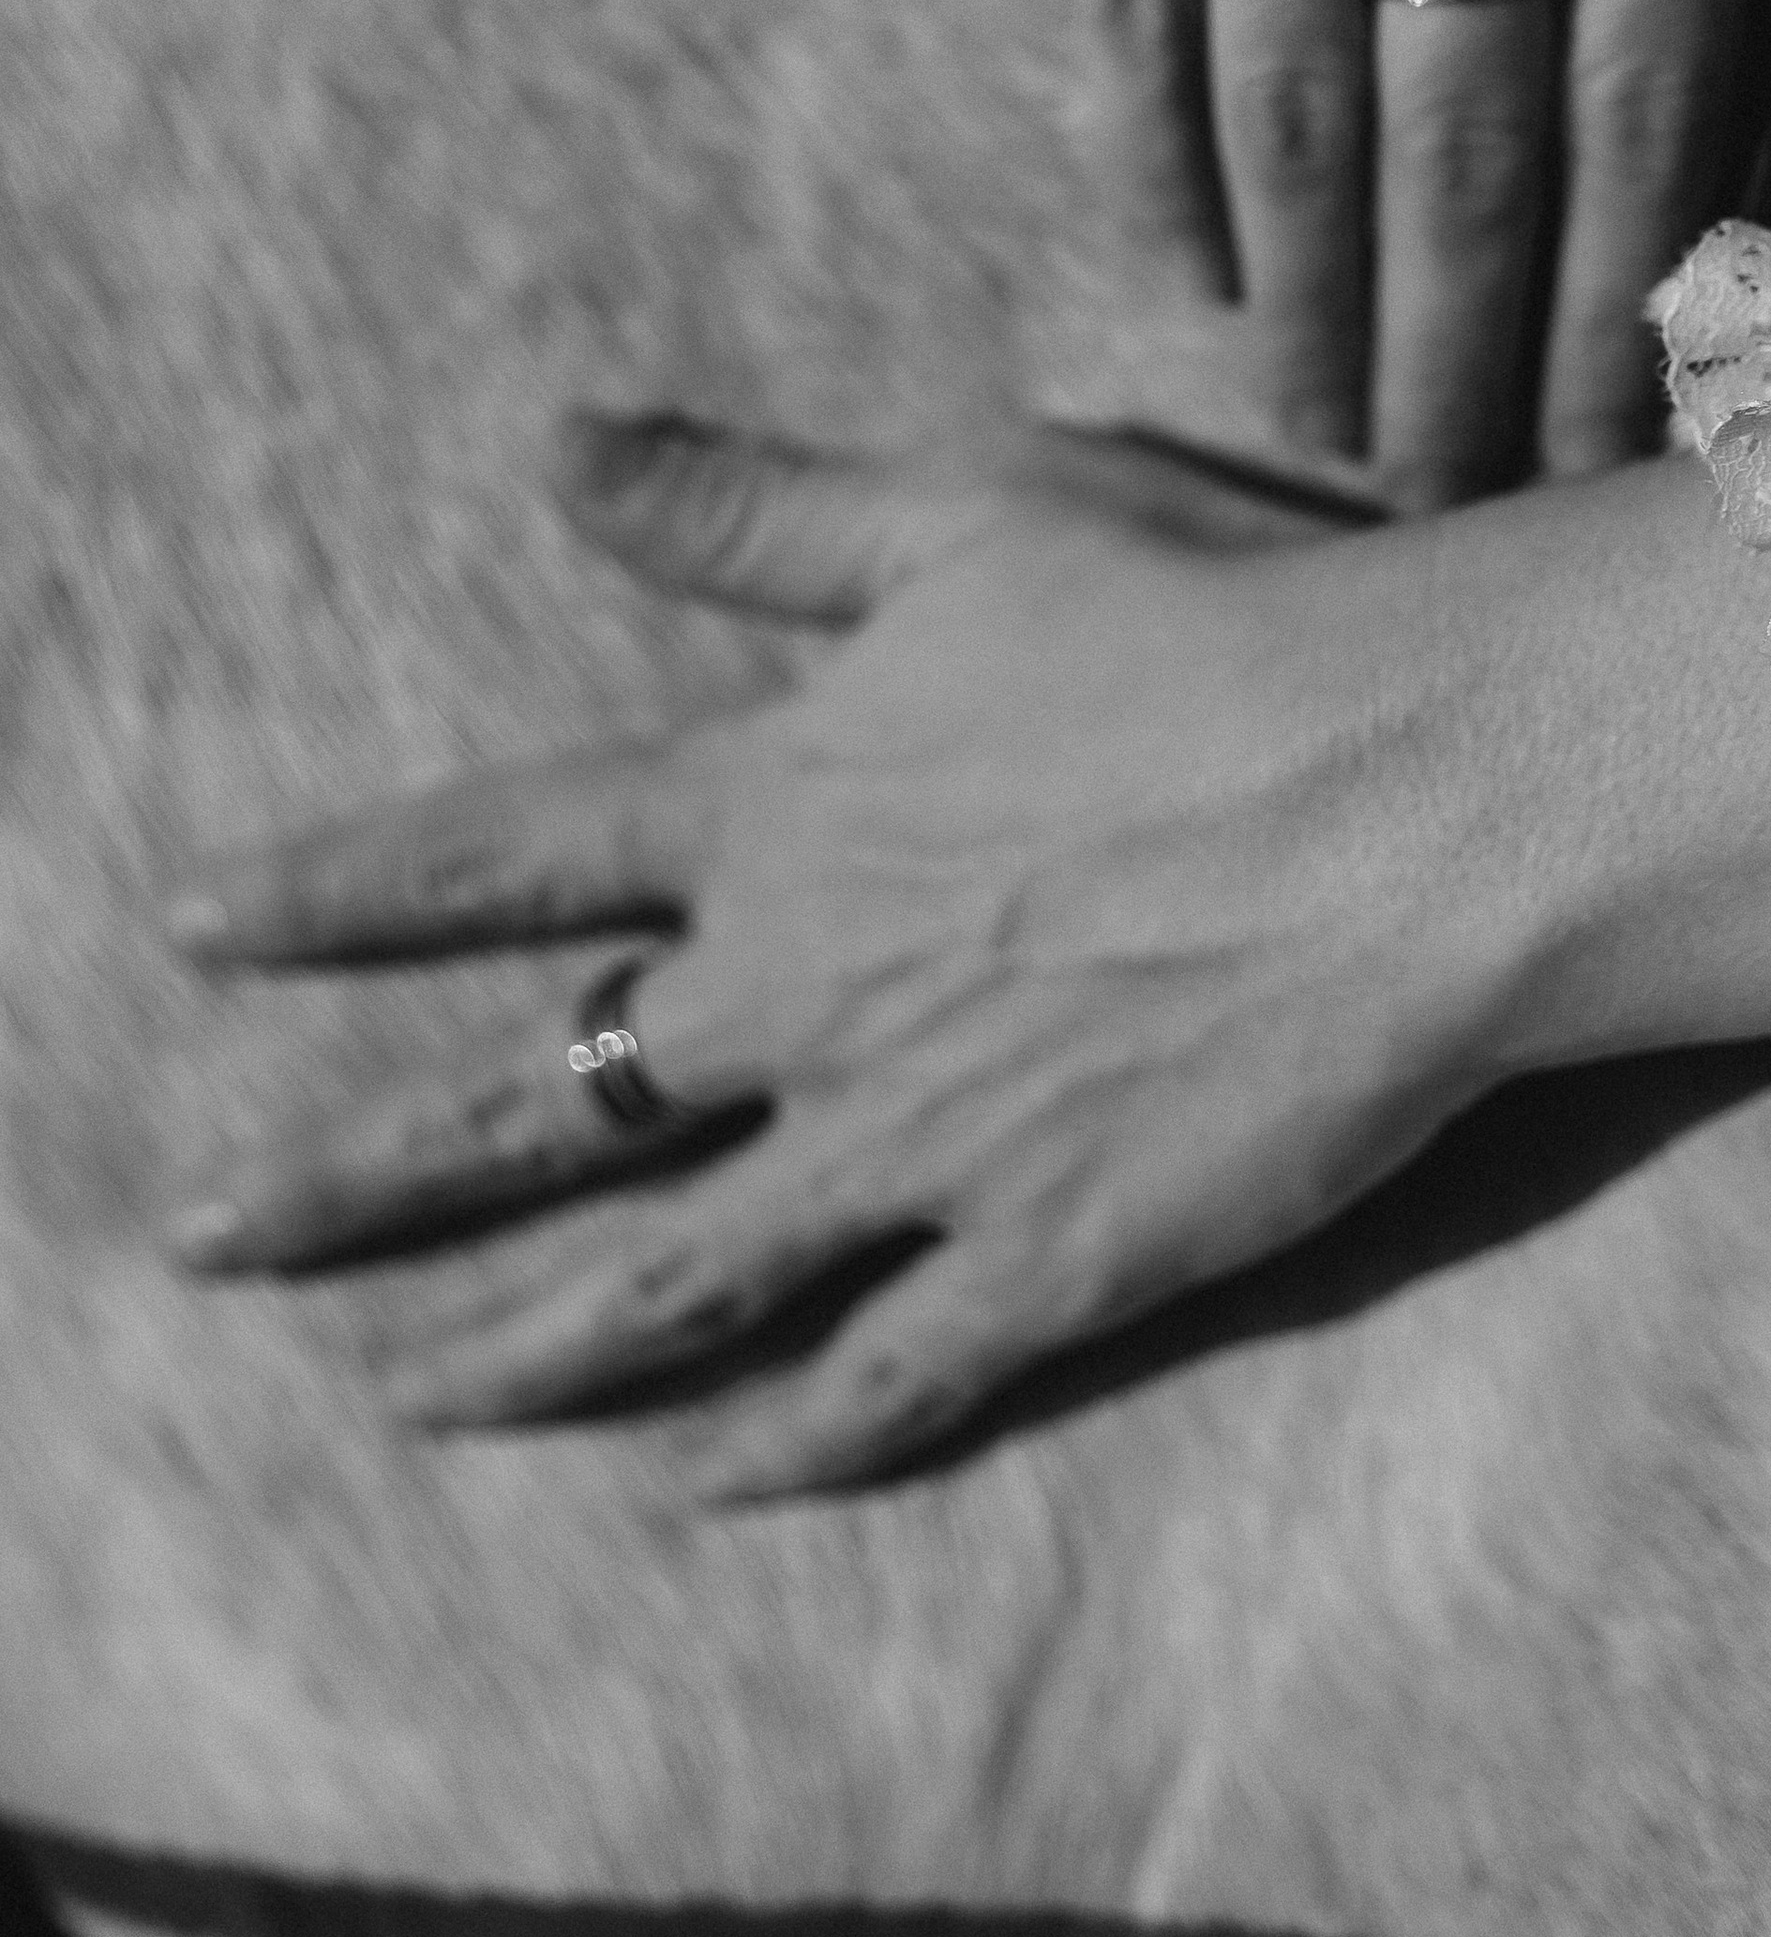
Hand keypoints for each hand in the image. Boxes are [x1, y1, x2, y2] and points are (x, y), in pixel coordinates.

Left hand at [160, 412, 1571, 1499]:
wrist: (1414, 798)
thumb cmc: (1212, 625)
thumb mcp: (965, 515)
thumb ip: (756, 509)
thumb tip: (562, 449)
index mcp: (780, 810)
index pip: (501, 856)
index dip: (333, 890)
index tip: (190, 924)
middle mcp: (808, 994)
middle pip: (537, 1104)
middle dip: (354, 1177)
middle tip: (206, 1236)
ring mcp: (919, 1148)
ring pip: (673, 1278)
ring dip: (520, 1345)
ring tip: (401, 1398)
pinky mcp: (1052, 1259)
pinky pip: (883, 1382)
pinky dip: (778, 1448)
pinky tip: (694, 1487)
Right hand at [946, 0, 1753, 506]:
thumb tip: (1648, 56)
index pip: (1665, 65)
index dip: (1647, 283)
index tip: (1637, 424)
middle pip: (1476, 130)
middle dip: (1479, 354)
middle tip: (1473, 506)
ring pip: (1293, 101)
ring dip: (1319, 307)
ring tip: (1337, 448)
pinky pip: (1129, 2)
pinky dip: (1162, 164)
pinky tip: (1193, 284)